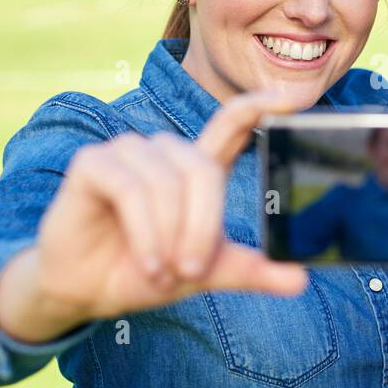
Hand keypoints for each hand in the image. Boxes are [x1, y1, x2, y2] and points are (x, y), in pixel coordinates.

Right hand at [0, 91, 307, 336]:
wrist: (86, 291)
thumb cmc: (146, 271)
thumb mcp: (206, 272)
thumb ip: (251, 270)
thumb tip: (301, 279)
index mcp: (195, 167)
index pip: (232, 123)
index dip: (261, 105)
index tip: (295, 96)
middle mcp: (163, 151)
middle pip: (203, 171)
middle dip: (202, 227)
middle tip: (192, 271)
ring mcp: (127, 151)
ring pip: (168, 184)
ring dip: (170, 236)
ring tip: (162, 272)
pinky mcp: (93, 162)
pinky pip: (132, 190)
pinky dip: (145, 232)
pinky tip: (148, 263)